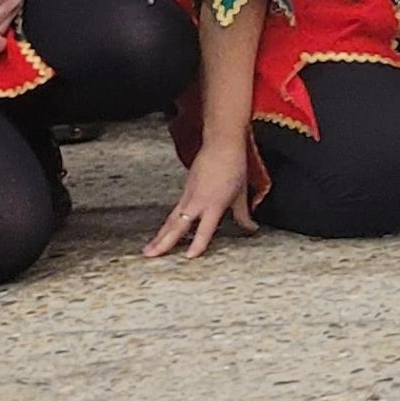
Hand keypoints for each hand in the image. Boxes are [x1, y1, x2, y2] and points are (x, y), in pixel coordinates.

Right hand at [146, 141, 256, 260]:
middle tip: (150, 256)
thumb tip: (251, 228)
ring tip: (148, 250)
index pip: (205, 228)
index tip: (189, 257)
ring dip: (159, 236)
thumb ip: (243, 214)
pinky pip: (174, 211)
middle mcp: (198, 201)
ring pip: (172, 220)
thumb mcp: (241, 192)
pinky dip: (167, 224)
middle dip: (163, 242)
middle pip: (178, 225)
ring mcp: (188, 195)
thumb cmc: (233, 166)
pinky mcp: (185, 190)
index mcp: (215, 203)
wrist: (221, 143)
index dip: (198, 243)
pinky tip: (161, 234)